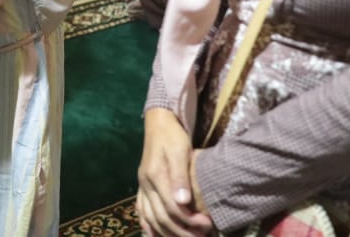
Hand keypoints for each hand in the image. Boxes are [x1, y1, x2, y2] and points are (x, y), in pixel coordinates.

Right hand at [136, 108, 214, 235]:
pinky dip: (149, 226)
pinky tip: (155, 235)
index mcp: (154, 176)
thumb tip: (183, 202)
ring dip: (167, 233)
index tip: (207, 224)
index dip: (189, 220)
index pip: (171, 208)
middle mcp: (145, 184)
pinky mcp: (142, 186)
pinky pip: (142, 211)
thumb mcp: (180, 151)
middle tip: (202, 236)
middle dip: (182, 231)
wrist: (159, 122)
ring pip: (150, 218)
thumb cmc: (172, 136)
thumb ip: (180, 177)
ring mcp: (142, 186)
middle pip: (161, 218)